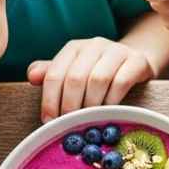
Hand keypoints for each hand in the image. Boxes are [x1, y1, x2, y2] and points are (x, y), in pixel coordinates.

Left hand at [27, 38, 154, 121]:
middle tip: (69, 123)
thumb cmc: (100, 71)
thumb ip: (52, 74)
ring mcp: (118, 51)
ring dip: (90, 104)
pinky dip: (111, 100)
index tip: (49, 120)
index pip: (55, 73)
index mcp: (75, 47)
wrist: (137, 61)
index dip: (49, 99)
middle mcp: (95, 45)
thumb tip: (32, 77)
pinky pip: (121, 82)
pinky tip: (108, 111)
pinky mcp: (137, 61)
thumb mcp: (75, 71)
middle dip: (69, 105)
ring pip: (98, 79)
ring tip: (88, 118)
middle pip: (75, 77)